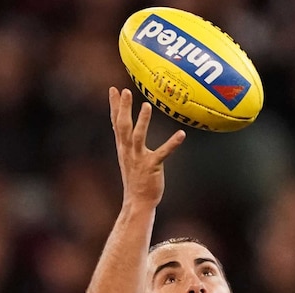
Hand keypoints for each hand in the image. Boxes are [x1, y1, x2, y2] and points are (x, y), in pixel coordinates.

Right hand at [109, 87, 185, 207]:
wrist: (138, 201)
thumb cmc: (136, 179)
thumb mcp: (128, 158)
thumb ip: (127, 143)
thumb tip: (125, 130)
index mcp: (123, 147)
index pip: (116, 123)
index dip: (114, 106)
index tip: (113, 89)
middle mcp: (128, 151)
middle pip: (123, 126)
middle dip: (122, 108)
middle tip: (124, 91)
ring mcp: (139, 158)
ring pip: (138, 137)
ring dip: (142, 121)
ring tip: (146, 105)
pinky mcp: (152, 166)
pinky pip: (163, 153)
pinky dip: (172, 143)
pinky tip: (181, 134)